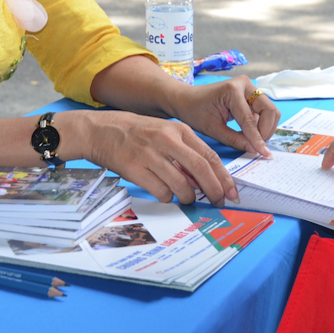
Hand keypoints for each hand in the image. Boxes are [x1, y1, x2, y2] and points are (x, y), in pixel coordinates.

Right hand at [83, 110, 237, 206]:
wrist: (101, 130)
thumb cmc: (138, 133)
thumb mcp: (166, 132)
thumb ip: (186, 152)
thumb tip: (206, 179)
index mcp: (179, 130)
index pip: (209, 156)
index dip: (224, 176)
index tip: (232, 192)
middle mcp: (167, 140)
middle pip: (200, 169)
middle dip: (214, 190)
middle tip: (219, 202)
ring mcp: (150, 154)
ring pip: (181, 184)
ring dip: (188, 197)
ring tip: (188, 199)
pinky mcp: (134, 169)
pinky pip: (160, 191)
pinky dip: (167, 198)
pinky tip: (165, 194)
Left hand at [168, 76, 279, 158]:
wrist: (186, 99)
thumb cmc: (195, 111)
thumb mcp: (212, 129)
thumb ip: (234, 139)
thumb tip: (254, 150)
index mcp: (232, 90)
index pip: (250, 119)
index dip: (257, 138)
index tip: (264, 154)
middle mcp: (245, 85)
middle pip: (269, 111)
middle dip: (265, 131)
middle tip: (257, 146)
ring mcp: (250, 88)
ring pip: (270, 112)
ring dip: (264, 128)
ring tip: (250, 140)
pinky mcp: (251, 94)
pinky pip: (264, 112)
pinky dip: (260, 125)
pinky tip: (248, 133)